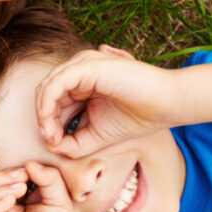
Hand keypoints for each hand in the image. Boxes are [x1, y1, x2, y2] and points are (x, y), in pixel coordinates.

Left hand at [36, 46, 177, 156]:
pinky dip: (48, 101)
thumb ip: (73, 143)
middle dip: (43, 119)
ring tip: (51, 134)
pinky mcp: (87, 66)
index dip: (47, 123)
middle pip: (46, 93)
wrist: (168, 105)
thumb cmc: (138, 118)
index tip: (53, 144)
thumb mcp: (97, 136)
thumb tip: (49, 146)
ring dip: (44, 113)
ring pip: (47, 86)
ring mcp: (83, 66)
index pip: (52, 102)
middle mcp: (80, 72)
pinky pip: (57, 81)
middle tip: (50, 140)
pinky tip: (49, 119)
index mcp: (82, 85)